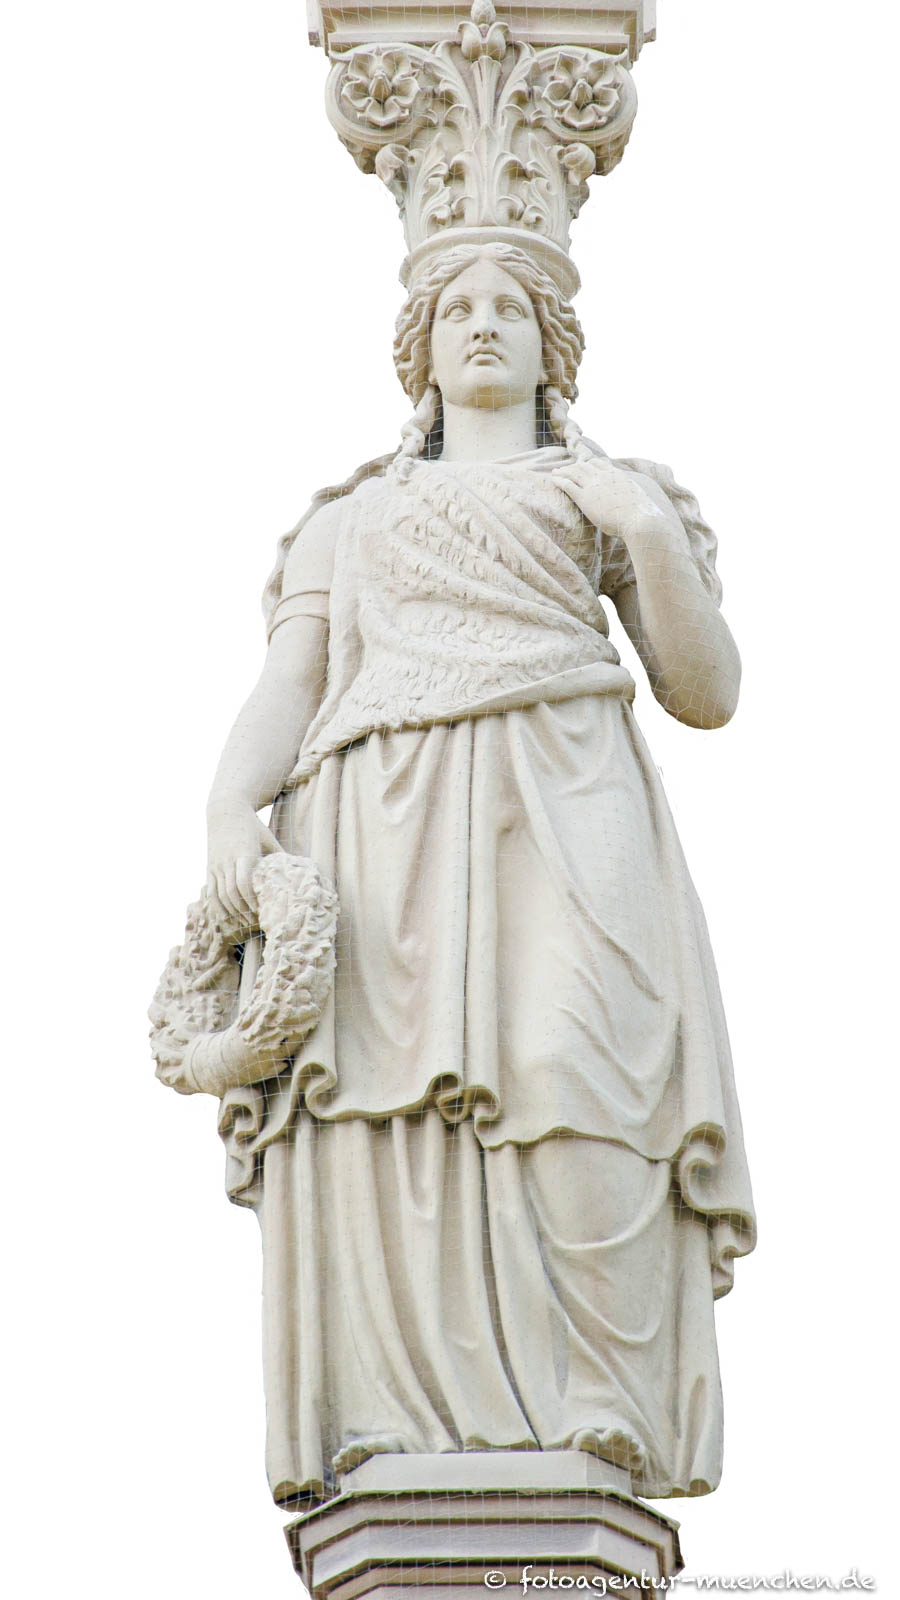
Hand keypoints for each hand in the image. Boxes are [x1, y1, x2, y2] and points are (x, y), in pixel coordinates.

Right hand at [206, 803, 281, 925]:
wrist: (226, 810)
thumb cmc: (253, 826)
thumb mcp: (268, 838)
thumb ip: (279, 856)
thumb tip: (298, 873)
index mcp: (243, 854)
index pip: (242, 883)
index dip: (251, 900)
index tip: (262, 911)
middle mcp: (227, 861)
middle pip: (231, 893)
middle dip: (243, 911)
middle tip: (256, 923)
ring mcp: (216, 865)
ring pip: (219, 895)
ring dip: (232, 912)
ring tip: (245, 923)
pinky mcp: (209, 868)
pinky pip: (211, 892)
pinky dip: (217, 907)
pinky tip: (227, 917)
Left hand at [552, 457, 677, 545]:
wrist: (641, 520)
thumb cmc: (643, 518)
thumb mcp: (639, 502)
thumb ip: (633, 499)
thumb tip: (643, 507)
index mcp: (618, 476)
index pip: (601, 464)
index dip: (590, 464)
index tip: (584, 464)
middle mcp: (605, 477)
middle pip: (584, 466)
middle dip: (573, 466)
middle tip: (564, 468)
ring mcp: (594, 486)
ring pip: (574, 472)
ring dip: (563, 471)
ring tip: (555, 472)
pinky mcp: (585, 497)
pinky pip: (568, 484)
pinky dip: (559, 480)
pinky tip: (553, 480)